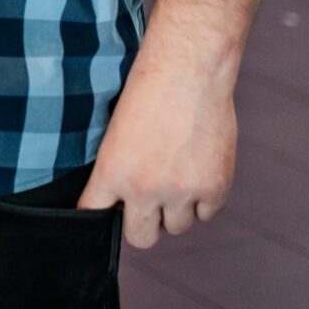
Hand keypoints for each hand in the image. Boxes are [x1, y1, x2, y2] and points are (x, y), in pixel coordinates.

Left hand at [78, 54, 234, 248]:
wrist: (188, 70)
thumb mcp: (116, 130)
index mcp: (112, 172)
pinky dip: (203, 199)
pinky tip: (198, 171)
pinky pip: (206, 213)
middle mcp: (145, 189)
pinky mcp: (214, 188)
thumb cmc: (149, 89)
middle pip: (141, 237)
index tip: (108, 211)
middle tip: (148, 202)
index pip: (94, 214)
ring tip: (176, 176)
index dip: (101, 214)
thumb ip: (117, 169)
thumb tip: (119, 197)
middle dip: (143, 223)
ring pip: (176, 227)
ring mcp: (182, 192)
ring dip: (175, 209)